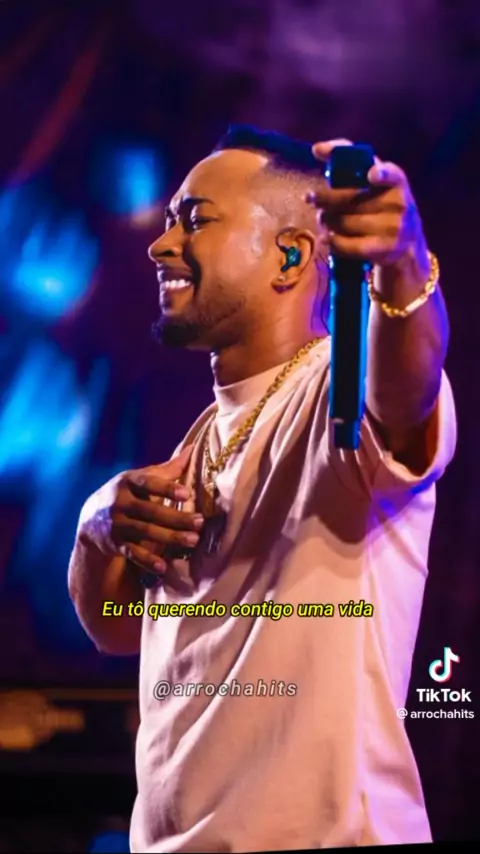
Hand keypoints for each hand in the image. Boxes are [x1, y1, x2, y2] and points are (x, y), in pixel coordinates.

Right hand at [79, 445, 203, 576]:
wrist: (91, 520)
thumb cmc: (127, 494)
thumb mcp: (140, 479)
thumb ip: (166, 469)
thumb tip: (192, 449)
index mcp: (127, 481)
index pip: (148, 483)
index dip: (166, 487)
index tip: (186, 493)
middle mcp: (119, 502)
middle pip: (151, 510)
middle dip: (176, 518)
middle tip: (200, 523)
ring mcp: (116, 523)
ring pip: (145, 532)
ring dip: (170, 538)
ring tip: (193, 541)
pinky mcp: (114, 543)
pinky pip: (132, 553)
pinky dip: (147, 560)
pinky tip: (163, 567)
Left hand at [309, 138, 429, 280]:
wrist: (408, 243)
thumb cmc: (382, 203)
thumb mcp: (375, 180)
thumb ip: (349, 160)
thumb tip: (317, 149)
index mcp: (397, 182)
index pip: (392, 175)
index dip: (382, 174)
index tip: (371, 175)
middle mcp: (398, 204)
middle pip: (352, 200)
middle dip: (326, 198)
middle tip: (311, 198)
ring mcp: (393, 228)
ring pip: (346, 222)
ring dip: (327, 220)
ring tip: (322, 218)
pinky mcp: (383, 250)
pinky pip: (350, 245)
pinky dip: (334, 242)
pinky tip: (326, 238)